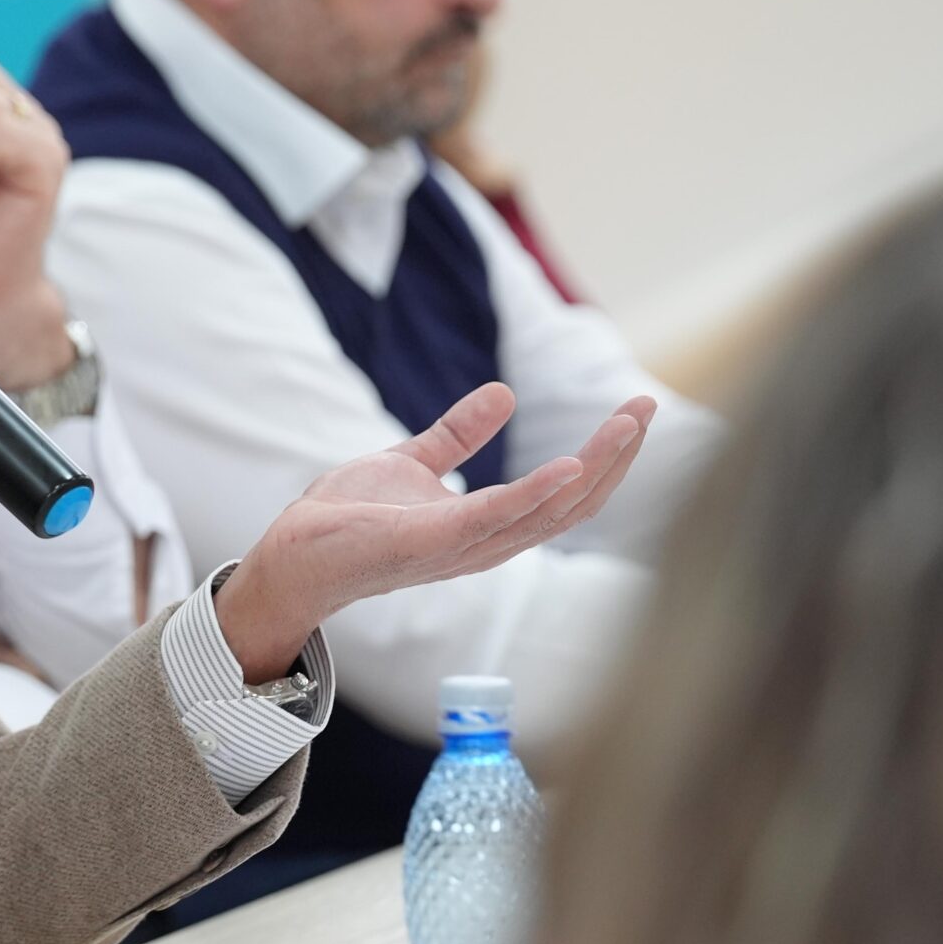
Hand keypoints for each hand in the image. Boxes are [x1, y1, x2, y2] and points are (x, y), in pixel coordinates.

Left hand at [213, 385, 655, 680]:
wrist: (295, 551)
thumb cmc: (350, 517)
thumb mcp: (412, 462)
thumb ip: (458, 435)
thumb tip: (504, 392)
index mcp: (490, 527)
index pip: (568, 495)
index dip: (608, 456)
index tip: (635, 411)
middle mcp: (489, 545)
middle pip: (575, 504)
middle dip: (618, 457)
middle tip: (647, 407)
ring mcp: (463, 547)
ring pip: (549, 510)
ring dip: (594, 465)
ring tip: (627, 423)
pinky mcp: (431, 541)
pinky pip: (495, 518)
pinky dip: (535, 493)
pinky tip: (570, 464)